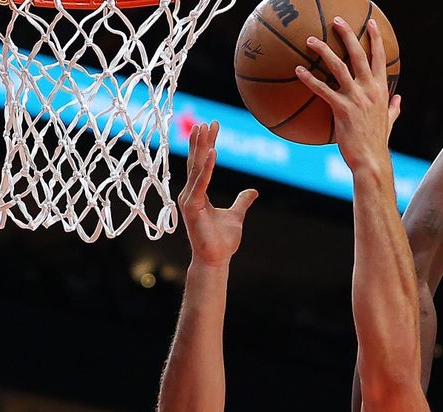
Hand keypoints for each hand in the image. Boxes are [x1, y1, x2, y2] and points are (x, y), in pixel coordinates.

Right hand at [178, 122, 257, 266]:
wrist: (215, 259)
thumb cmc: (222, 241)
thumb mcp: (237, 215)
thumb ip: (242, 201)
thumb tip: (252, 191)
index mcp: (198, 193)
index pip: (202, 163)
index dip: (207, 144)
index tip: (213, 126)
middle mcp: (190, 193)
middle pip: (197, 161)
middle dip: (202, 140)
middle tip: (209, 121)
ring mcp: (189, 200)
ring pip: (197, 168)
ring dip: (201, 148)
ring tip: (205, 129)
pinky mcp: (192, 207)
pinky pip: (201, 183)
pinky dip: (207, 168)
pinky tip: (213, 152)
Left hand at [295, 18, 400, 171]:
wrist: (371, 160)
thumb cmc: (377, 143)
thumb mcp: (389, 122)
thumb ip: (393, 108)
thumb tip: (399, 99)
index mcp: (381, 90)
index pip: (379, 58)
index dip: (375, 38)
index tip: (371, 23)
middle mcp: (369, 90)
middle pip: (358, 54)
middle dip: (348, 34)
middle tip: (337, 20)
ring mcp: (356, 98)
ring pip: (338, 67)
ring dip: (324, 51)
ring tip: (310, 40)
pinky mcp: (341, 109)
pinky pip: (322, 90)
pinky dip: (310, 79)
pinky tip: (298, 71)